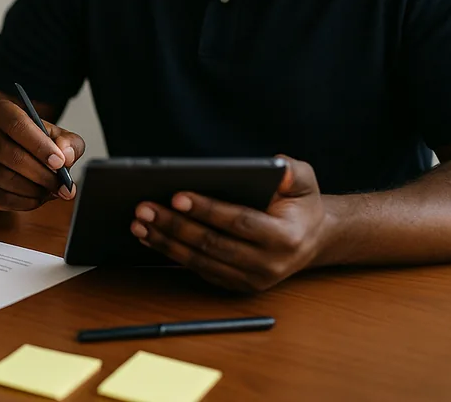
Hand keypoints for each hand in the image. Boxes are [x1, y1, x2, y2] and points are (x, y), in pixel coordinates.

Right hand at [0, 99, 84, 210]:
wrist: (14, 147)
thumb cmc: (37, 139)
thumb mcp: (57, 134)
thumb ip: (68, 143)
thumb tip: (66, 156)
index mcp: (1, 111)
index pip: (17, 125)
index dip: (39, 146)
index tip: (60, 163)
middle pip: (9, 154)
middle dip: (40, 174)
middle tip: (61, 184)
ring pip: (2, 177)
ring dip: (32, 189)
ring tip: (50, 190)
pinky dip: (22, 202)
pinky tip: (37, 197)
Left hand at [130, 156, 329, 292]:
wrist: (311, 239)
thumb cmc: (301, 204)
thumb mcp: (304, 181)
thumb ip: (292, 171)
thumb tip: (275, 166)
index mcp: (285, 238)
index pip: (238, 222)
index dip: (206, 209)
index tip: (176, 196)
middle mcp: (268, 264)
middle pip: (212, 244)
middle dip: (175, 225)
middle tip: (145, 208)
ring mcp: (251, 279)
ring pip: (200, 260)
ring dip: (165, 242)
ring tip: (139, 223)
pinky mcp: (236, 285)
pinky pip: (198, 269)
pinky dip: (172, 253)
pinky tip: (151, 237)